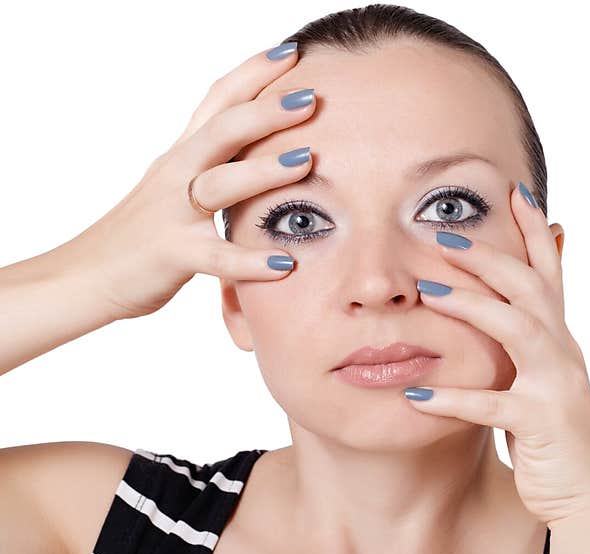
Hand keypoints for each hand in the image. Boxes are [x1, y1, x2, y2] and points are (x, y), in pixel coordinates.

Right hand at [61, 43, 315, 320]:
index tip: (292, 51)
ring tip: (307, 160)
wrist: (86, 275)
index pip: (219, 103)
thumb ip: (212, 165)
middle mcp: (176, 174)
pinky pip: (216, 257)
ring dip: (263, 170)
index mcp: (182, 155)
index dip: (253, 74)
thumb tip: (257, 146)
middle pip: (222, 130)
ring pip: (219, 184)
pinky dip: (250, 261)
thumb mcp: (176, 186)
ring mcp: (172, 213)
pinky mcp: (171, 254)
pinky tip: (286, 262)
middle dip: (265, 110)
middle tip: (310, 96)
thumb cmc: (141, 232)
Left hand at [405, 183, 589, 527]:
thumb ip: (527, 348)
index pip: (550, 273)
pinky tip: (417, 394)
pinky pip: (494, 404)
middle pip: (530, 287)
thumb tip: (506, 316)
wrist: (587, 495)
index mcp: (560, 341)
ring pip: (518, 329)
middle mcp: (564, 353)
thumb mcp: (544, 382)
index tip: (517, 190)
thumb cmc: (556, 436)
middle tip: (444, 234)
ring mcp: (557, 385)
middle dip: (491, 256)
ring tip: (427, 291)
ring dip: (473, 306)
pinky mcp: (543, 423)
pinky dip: (454, 398)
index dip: (536, 231)